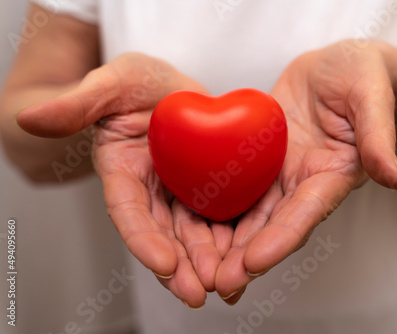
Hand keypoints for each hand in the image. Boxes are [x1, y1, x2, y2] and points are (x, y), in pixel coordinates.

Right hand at [16, 53, 227, 307]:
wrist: (170, 85)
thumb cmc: (137, 82)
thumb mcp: (112, 84)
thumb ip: (77, 103)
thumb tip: (29, 118)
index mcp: (122, 174)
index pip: (129, 213)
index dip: (143, 240)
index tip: (164, 264)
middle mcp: (150, 191)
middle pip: (163, 234)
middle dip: (180, 266)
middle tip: (199, 292)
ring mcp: (179, 191)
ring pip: (192, 232)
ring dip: (206, 261)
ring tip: (228, 283)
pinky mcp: (206, 187)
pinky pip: (218, 215)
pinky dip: (228, 236)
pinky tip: (246, 254)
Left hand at [214, 40, 396, 303]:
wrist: (335, 67)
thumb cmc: (360, 76)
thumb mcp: (371, 96)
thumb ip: (379, 137)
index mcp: (333, 174)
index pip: (305, 213)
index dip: (280, 239)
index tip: (254, 263)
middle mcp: (304, 183)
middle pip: (273, 226)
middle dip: (246, 257)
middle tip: (217, 285)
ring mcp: (280, 174)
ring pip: (251, 216)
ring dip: (227, 245)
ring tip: (200, 271)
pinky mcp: (260, 161)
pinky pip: (236, 188)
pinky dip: (217, 210)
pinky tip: (193, 229)